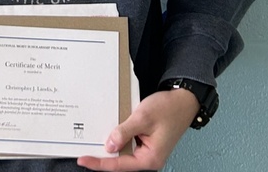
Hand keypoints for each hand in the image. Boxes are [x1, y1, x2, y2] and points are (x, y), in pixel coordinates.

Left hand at [76, 87, 200, 170]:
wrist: (183, 101)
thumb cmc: (169, 109)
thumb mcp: (143, 118)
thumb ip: (124, 132)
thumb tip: (109, 146)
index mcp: (150, 159)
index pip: (119, 165)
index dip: (100, 163)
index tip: (84, 160)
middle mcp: (149, 159)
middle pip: (121, 161)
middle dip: (104, 155)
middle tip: (85, 150)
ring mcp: (147, 151)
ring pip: (124, 152)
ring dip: (112, 145)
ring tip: (95, 139)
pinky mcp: (146, 143)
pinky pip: (129, 144)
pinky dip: (119, 138)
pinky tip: (111, 131)